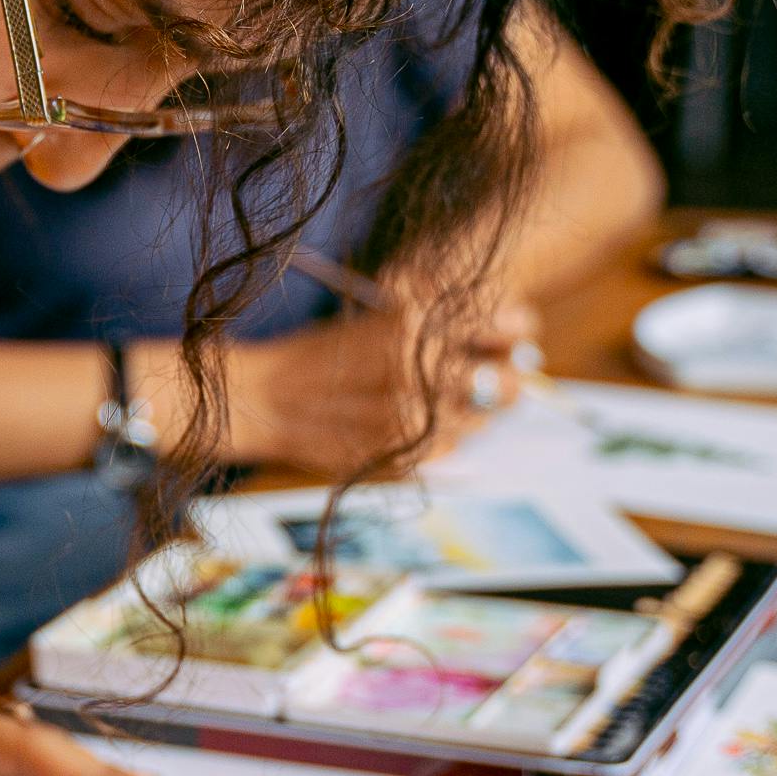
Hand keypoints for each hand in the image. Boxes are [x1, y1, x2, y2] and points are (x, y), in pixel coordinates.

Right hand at [136, 286, 541, 478]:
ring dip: (471, 417)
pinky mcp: (397, 455)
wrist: (260, 398)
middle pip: (500, 384)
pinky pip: (445, 453)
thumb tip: (512, 345)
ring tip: (441, 405)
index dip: (516, 332)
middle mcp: (418, 368)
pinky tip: (414, 427)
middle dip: (506, 385)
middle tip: (502, 383)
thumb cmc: (320, 354)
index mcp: (415, 322)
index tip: (514, 337)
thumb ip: (440, 332)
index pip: (504, 327)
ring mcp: (409, 417)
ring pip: (477, 424)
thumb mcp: (380, 321)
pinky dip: (441, 443)